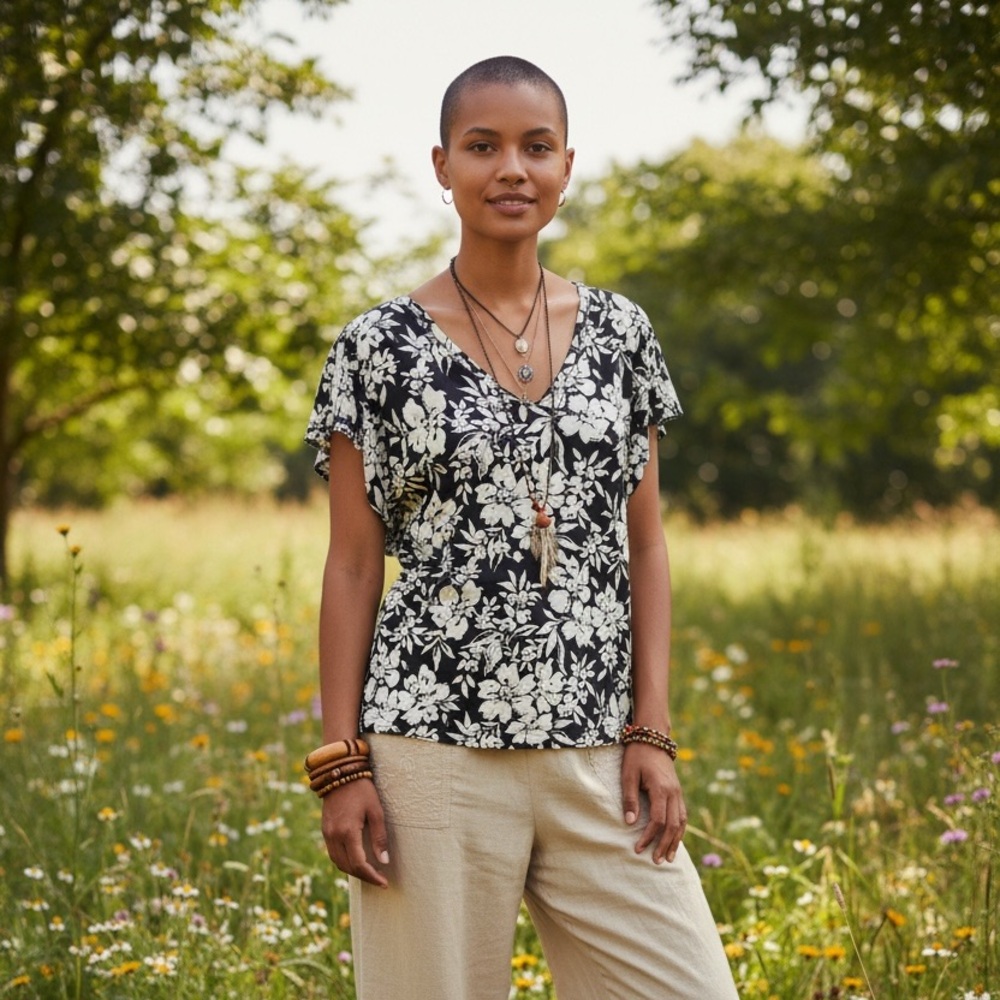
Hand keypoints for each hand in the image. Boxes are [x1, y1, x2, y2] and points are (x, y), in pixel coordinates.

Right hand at [321, 779, 389, 887]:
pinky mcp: (325, 830)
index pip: (359, 864)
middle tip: (379, 879)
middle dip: (364, 876)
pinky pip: (333, 853)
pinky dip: (344, 861)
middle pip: (347, 867)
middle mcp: (334, 836)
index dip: (372, 876)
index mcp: (348, 832)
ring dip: (353, 871)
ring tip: (369, 873)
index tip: (384, 883)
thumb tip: (384, 861)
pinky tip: (356, 860)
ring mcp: (327, 834)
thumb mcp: (376, 811)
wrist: (340, 773)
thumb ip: (379, 837)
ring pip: (338, 862)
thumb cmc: (362, 790)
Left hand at [621, 742, 686, 863]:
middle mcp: (673, 793)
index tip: (638, 848)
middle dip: (664, 845)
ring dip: (675, 841)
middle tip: (656, 861)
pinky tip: (675, 840)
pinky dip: (679, 830)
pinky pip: (682, 815)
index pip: (657, 820)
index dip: (649, 837)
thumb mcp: (628, 775)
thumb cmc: (637, 755)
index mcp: (661, 789)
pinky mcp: (678, 791)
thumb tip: (628, 823)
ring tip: (668, 857)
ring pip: (681, 822)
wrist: (653, 737)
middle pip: (672, 825)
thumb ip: (630, 799)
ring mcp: (678, 792)